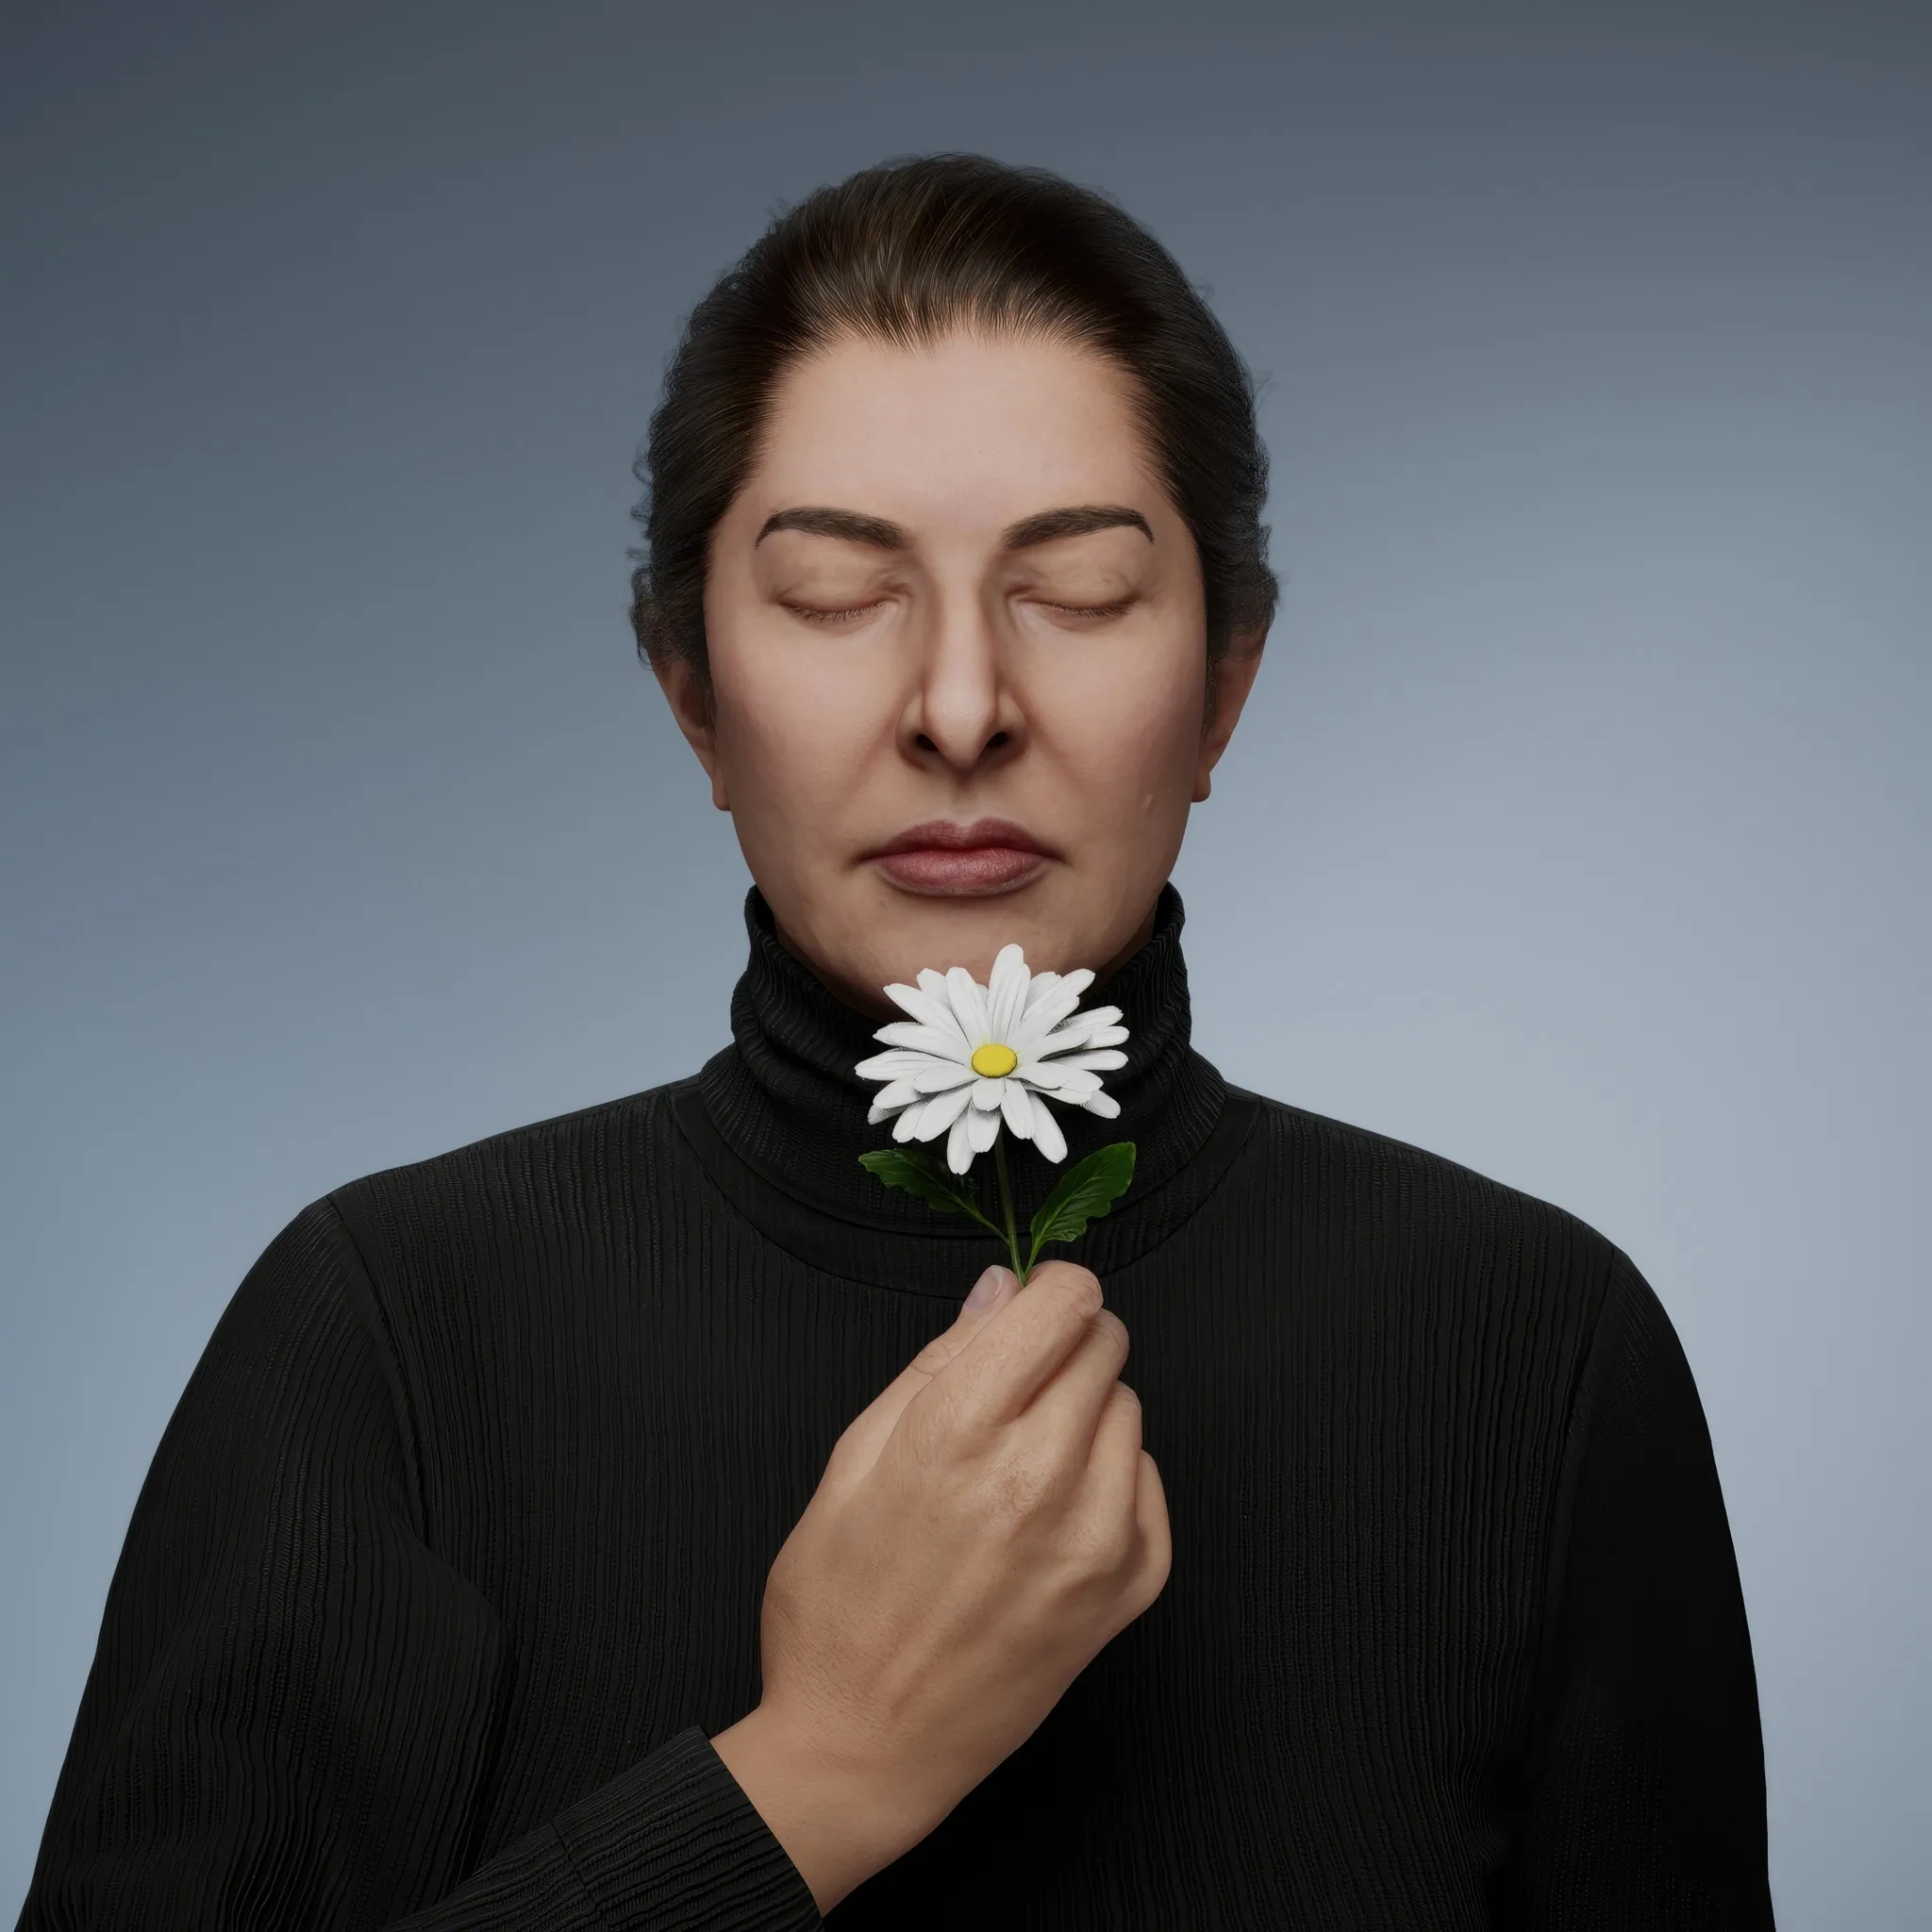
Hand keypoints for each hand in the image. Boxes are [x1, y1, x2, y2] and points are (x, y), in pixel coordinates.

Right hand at [711, 1259, 1170, 1912]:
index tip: (1032, 1310)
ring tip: (1020, 1468)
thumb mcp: (852, 1459)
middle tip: (1014, 1394)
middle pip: (1105, 1345)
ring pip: (1129, 1409)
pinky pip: (1149, 1482)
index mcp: (960, 1430)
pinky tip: (1051, 1517)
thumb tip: (1000, 1289)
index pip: (1065, 1301)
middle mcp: (1039, 1476)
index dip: (1049, 1290)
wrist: (864, 1746)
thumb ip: (938, 1361)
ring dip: (1085, 1416)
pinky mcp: (1128, 1590)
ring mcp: (1094, 1537)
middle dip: (1064, 1347)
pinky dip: (1111, 1482)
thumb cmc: (839, 1607)